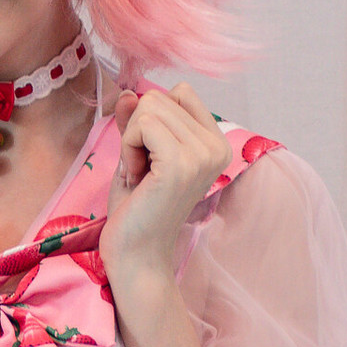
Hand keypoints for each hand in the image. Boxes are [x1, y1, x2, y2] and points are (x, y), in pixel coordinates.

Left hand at [99, 83, 233, 285]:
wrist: (136, 255)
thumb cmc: (137, 209)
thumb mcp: (137, 153)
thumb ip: (137, 121)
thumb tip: (130, 91)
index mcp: (217, 144)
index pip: (180, 92)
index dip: (152, 119)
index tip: (150, 158)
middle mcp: (218, 147)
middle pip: (161, 97)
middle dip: (138, 131)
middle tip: (143, 172)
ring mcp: (202, 155)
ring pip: (149, 107)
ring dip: (131, 141)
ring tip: (141, 177)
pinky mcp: (181, 164)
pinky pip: (142, 123)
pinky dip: (128, 147)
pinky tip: (136, 178)